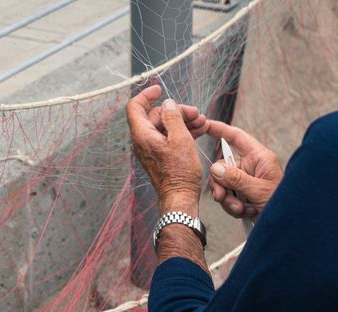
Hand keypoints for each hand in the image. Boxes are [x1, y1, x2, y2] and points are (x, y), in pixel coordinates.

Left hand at [126, 85, 208, 214]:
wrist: (180, 198)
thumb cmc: (179, 172)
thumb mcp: (180, 139)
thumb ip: (173, 117)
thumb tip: (167, 104)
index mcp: (142, 135)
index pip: (135, 107)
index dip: (146, 95)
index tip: (159, 89)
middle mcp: (143, 141)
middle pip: (155, 116)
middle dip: (176, 110)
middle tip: (195, 112)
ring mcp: (152, 149)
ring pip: (165, 127)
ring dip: (183, 121)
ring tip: (202, 121)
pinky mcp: (161, 156)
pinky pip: (169, 138)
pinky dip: (182, 132)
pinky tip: (199, 130)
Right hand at [205, 120, 282, 218]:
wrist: (290, 226)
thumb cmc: (283, 205)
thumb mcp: (259, 191)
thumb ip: (236, 179)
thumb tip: (215, 168)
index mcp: (259, 157)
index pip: (236, 137)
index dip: (220, 129)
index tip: (204, 124)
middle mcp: (251, 166)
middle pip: (223, 166)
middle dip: (222, 184)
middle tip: (223, 197)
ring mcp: (247, 180)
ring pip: (223, 184)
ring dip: (228, 200)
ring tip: (242, 210)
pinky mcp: (244, 194)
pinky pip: (228, 196)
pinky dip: (233, 207)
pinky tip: (246, 213)